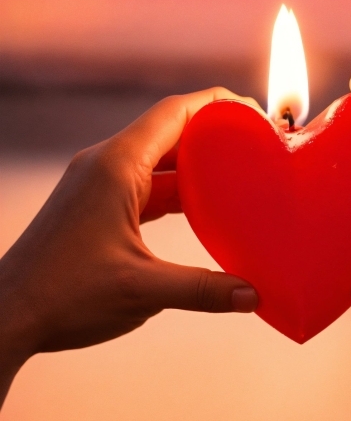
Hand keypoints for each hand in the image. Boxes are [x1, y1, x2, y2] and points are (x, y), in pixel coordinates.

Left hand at [0, 89, 259, 406]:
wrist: (8, 315)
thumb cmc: (63, 297)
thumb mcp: (142, 291)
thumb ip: (202, 290)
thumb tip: (252, 295)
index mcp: (116, 167)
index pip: (175, 112)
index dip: (218, 105)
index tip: (255, 114)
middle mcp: (105, 164)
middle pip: (169, 129)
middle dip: (214, 133)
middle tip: (257, 145)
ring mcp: (97, 183)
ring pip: (157, 157)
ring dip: (196, 163)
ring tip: (238, 174)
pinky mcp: (94, 203)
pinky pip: (144, 182)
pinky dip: (176, 189)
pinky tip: (202, 208)